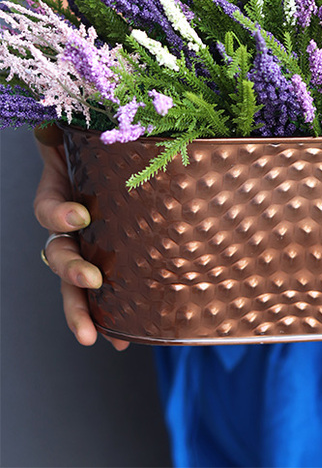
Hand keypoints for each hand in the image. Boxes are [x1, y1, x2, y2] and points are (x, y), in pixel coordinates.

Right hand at [34, 136, 128, 350]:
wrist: (126, 158)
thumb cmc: (107, 143)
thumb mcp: (87, 134)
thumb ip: (68, 132)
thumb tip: (48, 128)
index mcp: (62, 194)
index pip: (48, 211)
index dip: (59, 216)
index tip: (79, 216)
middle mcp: (70, 227)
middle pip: (58, 256)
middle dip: (72, 272)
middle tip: (91, 280)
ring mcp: (87, 249)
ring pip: (74, 286)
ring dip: (82, 310)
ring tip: (96, 335)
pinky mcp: (110, 265)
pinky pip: (104, 297)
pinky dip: (110, 320)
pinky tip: (121, 341)